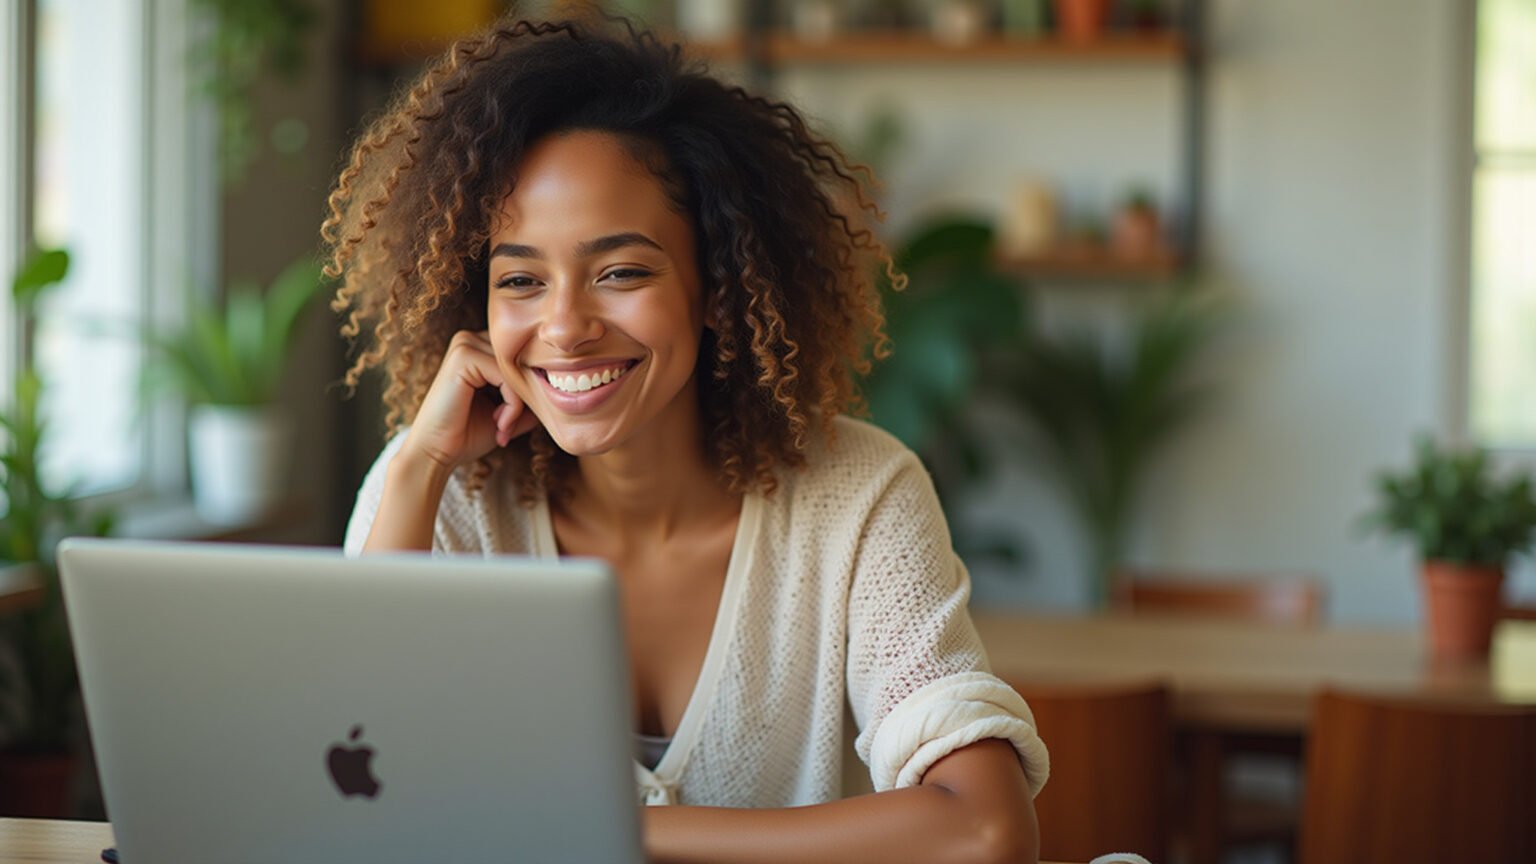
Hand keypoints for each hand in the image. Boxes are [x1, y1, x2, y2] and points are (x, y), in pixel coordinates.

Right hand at [400, 330, 539, 472]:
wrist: (436, 454)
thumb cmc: (469, 434)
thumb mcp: (511, 412)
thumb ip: (533, 396)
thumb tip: (565, 387)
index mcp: (481, 347)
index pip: (525, 358)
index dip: (528, 390)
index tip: (515, 423)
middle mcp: (472, 339)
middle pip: (524, 362)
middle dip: (525, 398)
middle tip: (509, 427)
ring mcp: (465, 344)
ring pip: (518, 369)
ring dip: (519, 404)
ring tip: (504, 427)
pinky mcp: (463, 356)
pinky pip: (507, 376)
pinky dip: (512, 404)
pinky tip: (500, 423)